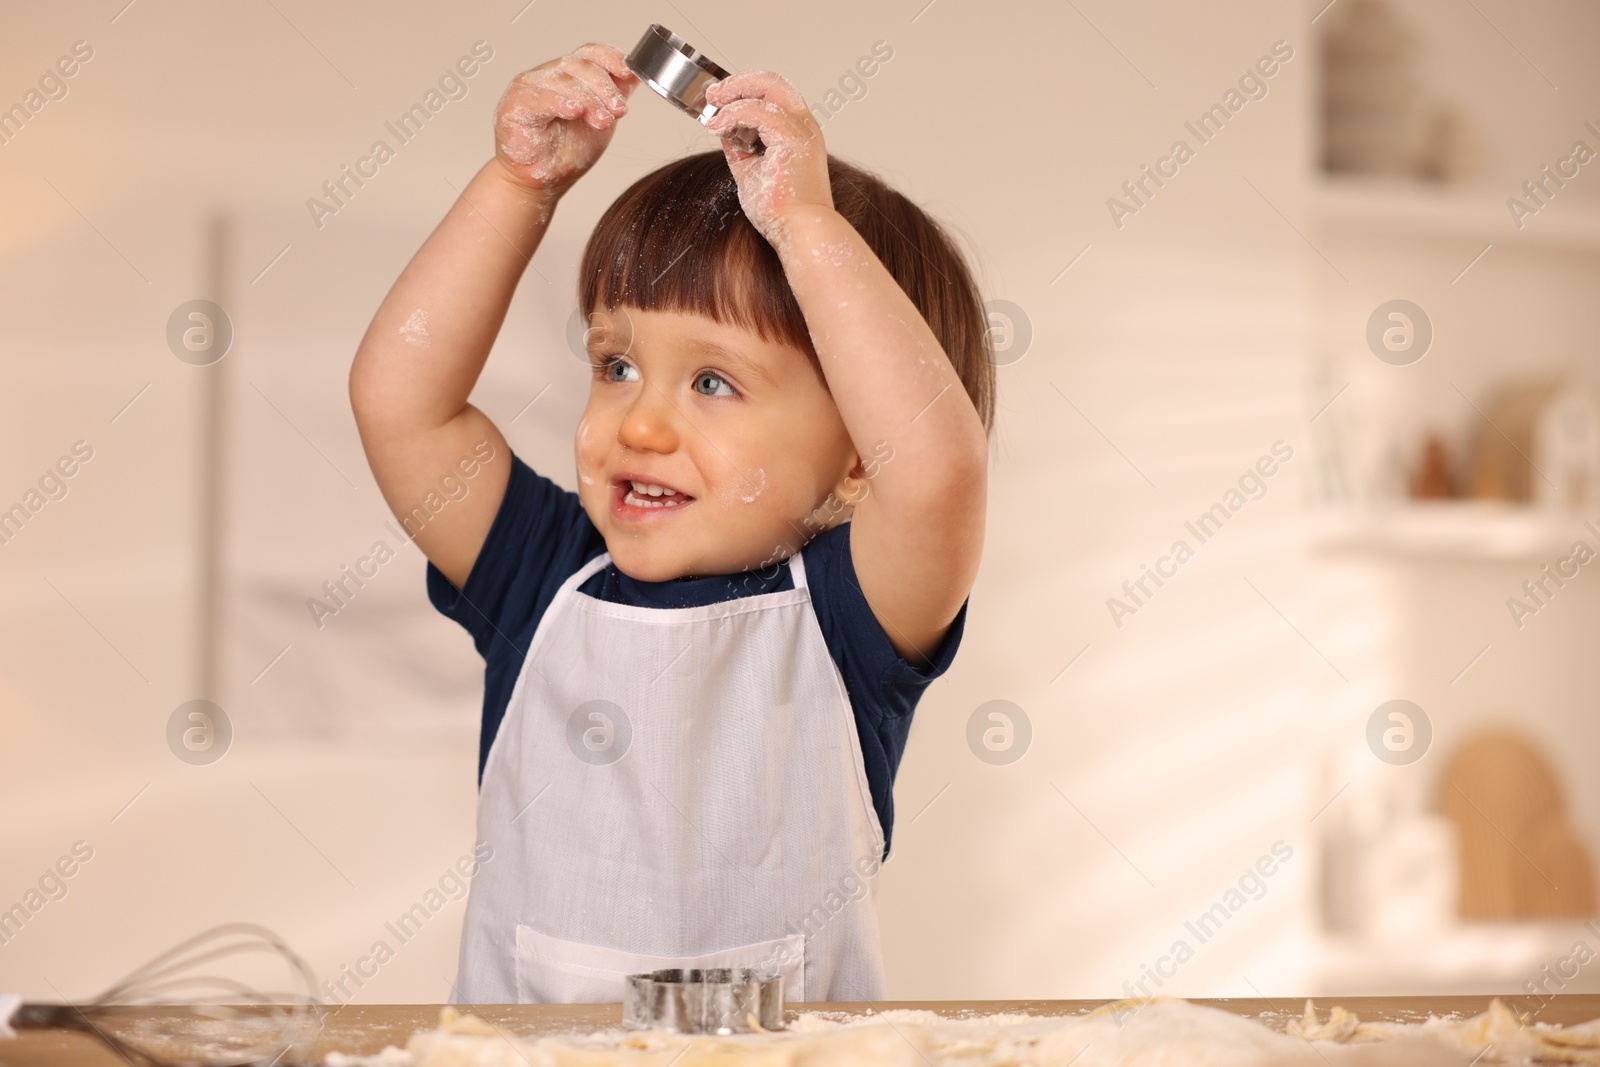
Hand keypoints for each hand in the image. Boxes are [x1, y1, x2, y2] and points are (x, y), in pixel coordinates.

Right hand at [493, 43, 637, 196]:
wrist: (543, 181)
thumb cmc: (566, 152)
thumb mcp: (602, 121)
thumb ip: (615, 97)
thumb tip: (636, 76)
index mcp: (569, 75)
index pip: (590, 53)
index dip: (611, 58)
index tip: (629, 72)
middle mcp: (549, 75)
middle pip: (581, 66)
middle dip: (606, 89)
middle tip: (619, 111)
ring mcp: (529, 87)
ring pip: (564, 81)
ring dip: (589, 101)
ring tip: (602, 121)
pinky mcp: (514, 104)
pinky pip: (539, 98)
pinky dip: (559, 102)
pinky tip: (574, 111)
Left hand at [703, 72, 832, 245]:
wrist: (799, 231)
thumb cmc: (781, 211)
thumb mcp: (750, 171)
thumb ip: (739, 149)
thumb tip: (722, 131)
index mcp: (797, 133)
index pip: (772, 94)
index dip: (743, 90)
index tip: (718, 100)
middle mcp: (803, 126)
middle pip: (772, 82)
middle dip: (738, 83)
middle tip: (712, 95)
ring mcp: (800, 130)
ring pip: (766, 87)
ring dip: (733, 94)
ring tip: (712, 109)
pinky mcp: (792, 138)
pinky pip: (757, 110)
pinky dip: (733, 114)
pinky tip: (717, 126)